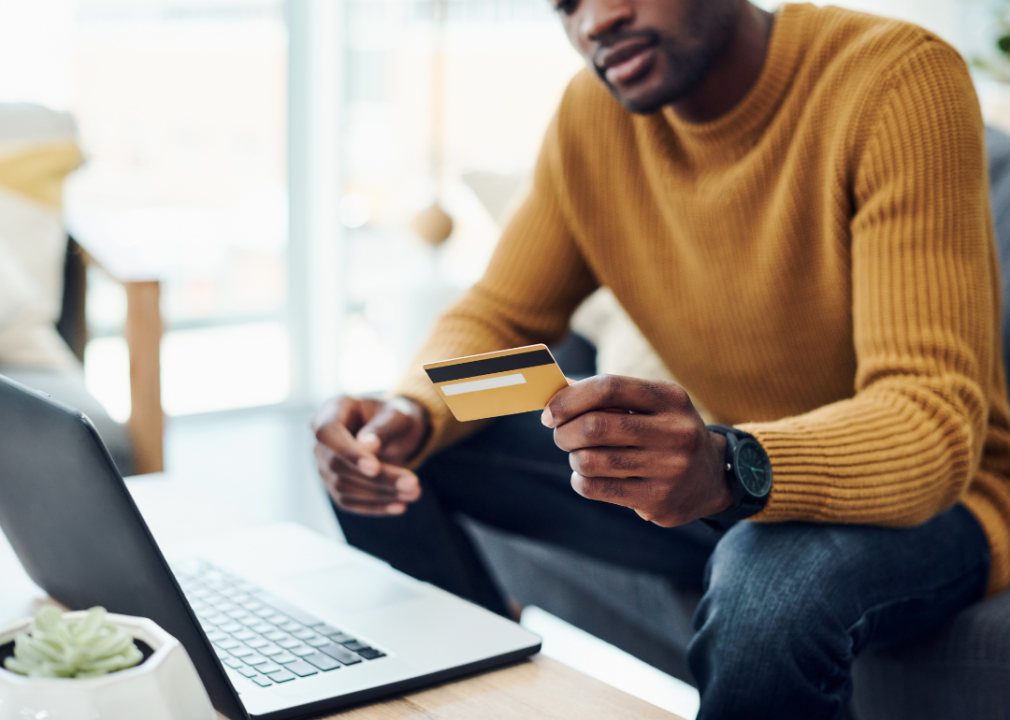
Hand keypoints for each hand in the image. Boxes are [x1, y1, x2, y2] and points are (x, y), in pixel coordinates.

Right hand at [312, 396, 429, 515]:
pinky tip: (400, 506)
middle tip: (413, 484)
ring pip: (342, 486)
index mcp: (334, 409)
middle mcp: (322, 438)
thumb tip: (367, 447)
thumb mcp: (398, 415)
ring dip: (379, 494)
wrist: (397, 430)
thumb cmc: (396, 416)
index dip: (348, 453)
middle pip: (337, 464)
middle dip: (376, 479)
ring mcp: (324, 462)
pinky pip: (348, 501)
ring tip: (414, 492)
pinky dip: (374, 506)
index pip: (327, 433)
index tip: (375, 469)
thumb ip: (383, 427)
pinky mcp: (334, 483)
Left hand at [542, 375, 732, 526]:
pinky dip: (581, 481)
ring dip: (574, 457)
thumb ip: (608, 397)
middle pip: (595, 426)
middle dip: (565, 432)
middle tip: (560, 435)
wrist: (712, 478)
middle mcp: (675, 432)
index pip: (609, 387)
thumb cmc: (664, 432)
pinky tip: (588, 476)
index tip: (550, 412)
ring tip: (580, 456)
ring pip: (590, 461)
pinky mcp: (659, 500)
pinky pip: (596, 488)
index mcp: (671, 398)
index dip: (570, 398)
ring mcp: (669, 469)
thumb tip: (556, 393)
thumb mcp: (650, 405)